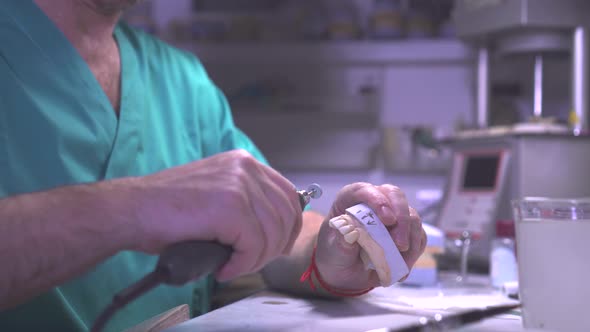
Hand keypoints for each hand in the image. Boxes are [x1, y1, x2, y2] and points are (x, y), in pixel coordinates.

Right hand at [129, 149, 302, 280]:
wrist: (132, 209)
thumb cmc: (168, 209)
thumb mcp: (216, 192)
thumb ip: (246, 202)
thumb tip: (276, 231)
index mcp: (244, 162)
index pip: (288, 195)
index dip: (289, 225)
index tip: (277, 246)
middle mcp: (246, 168)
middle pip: (286, 215)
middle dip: (274, 247)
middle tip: (250, 262)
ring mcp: (239, 186)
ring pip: (272, 234)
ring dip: (255, 260)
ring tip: (232, 266)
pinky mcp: (230, 208)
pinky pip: (253, 247)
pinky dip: (240, 265)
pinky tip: (223, 268)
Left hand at [314, 183, 425, 290]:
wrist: (345, 274)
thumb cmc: (336, 256)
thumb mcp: (334, 251)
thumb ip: (341, 242)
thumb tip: (351, 233)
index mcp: (349, 199)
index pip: (364, 190)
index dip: (378, 200)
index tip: (388, 220)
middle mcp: (374, 201)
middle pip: (395, 197)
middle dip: (402, 220)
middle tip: (400, 245)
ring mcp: (393, 215)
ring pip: (412, 216)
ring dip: (410, 240)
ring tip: (400, 263)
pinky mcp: (406, 231)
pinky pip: (418, 236)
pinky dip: (414, 252)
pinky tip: (402, 267)